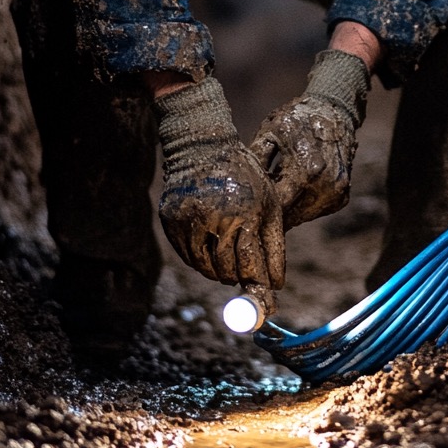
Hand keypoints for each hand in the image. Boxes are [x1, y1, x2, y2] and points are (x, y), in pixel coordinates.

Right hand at [153, 78, 284, 293]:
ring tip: (230, 264)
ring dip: (220, 272)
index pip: (250, 265)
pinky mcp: (171, 221)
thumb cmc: (245, 176)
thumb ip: (273, 245)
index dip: (259, 285)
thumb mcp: (269, 204)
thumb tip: (276, 284)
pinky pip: (187, 255)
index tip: (267, 300)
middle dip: (239, 279)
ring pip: (204, 267)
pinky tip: (212, 251)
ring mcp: (189, 221)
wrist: (203, 147)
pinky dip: (201, 261)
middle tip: (246, 278)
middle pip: (226, 271)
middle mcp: (214, 219)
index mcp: (244, 214)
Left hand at [250, 49, 369, 229]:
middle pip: (291, 215)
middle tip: (257, 208)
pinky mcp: (342, 197)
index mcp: (306, 171)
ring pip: (304, 216)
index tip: (247, 207)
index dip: (261, 206)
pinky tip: (293, 192)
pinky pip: (316, 211)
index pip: (277, 204)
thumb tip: (239, 183)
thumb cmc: (297, 119)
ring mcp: (336, 194)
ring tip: (274, 199)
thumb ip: (256, 159)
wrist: (334, 111)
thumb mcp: (270, 132)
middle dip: (273, 212)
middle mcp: (326, 186)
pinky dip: (303, 205)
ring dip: (288, 211)